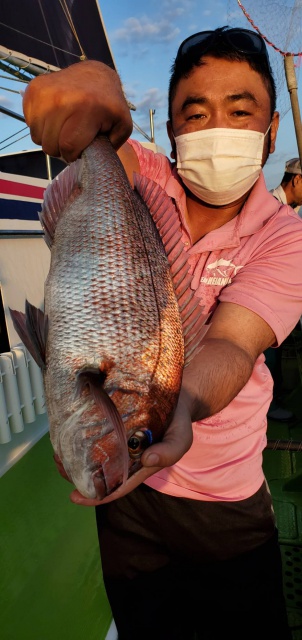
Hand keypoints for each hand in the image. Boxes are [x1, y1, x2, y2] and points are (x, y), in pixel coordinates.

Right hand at [23, 60, 132, 162]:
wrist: (93, 75)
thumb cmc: (108, 105)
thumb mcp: (122, 125)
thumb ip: (113, 146)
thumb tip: (96, 159)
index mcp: (85, 108)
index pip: (68, 147)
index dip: (74, 155)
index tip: (80, 150)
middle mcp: (61, 99)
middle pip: (49, 145)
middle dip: (61, 149)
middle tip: (73, 138)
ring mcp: (44, 92)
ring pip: (37, 137)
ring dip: (50, 138)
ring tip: (64, 128)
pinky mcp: (33, 89)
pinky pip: (29, 123)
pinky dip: (41, 125)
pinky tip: (55, 117)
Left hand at [69, 391, 193, 505]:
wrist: (177, 395)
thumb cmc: (178, 421)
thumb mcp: (181, 438)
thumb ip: (170, 451)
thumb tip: (147, 460)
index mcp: (139, 467)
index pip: (116, 487)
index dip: (96, 496)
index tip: (75, 496)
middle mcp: (125, 457)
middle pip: (98, 473)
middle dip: (77, 475)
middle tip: (59, 465)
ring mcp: (118, 440)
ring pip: (92, 455)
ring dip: (74, 457)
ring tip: (58, 452)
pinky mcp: (113, 423)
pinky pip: (94, 434)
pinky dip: (80, 436)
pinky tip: (67, 432)